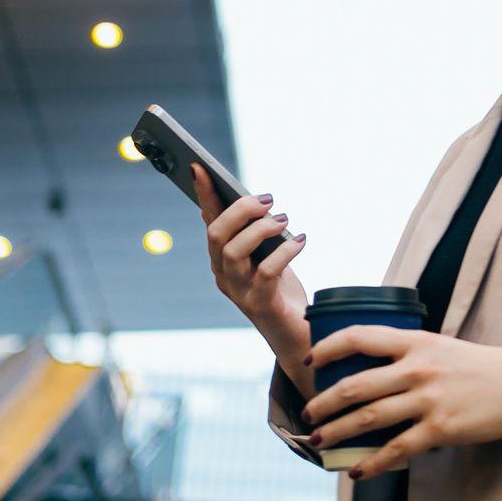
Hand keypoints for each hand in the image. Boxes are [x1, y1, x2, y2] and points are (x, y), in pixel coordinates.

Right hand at [193, 164, 308, 367]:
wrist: (296, 333)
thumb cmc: (280, 289)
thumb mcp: (266, 254)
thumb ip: (252, 233)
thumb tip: (244, 201)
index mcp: (222, 258)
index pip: (209, 220)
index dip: (204, 194)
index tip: (200, 167)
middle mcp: (223, 273)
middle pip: (217, 235)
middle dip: (239, 211)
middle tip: (267, 200)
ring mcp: (238, 290)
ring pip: (234, 252)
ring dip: (259, 230)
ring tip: (283, 220)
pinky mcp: (259, 304)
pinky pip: (266, 272)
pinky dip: (285, 252)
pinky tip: (301, 242)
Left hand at [301, 326, 501, 480]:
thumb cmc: (480, 366)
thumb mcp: (440, 347)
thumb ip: (408, 355)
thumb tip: (372, 374)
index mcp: (415, 341)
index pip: (360, 337)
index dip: (328, 348)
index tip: (310, 360)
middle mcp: (416, 368)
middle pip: (355, 385)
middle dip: (323, 402)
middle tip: (307, 413)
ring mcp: (428, 399)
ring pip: (368, 418)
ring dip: (337, 431)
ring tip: (319, 440)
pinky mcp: (440, 428)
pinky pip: (396, 449)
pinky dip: (372, 463)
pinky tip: (357, 471)